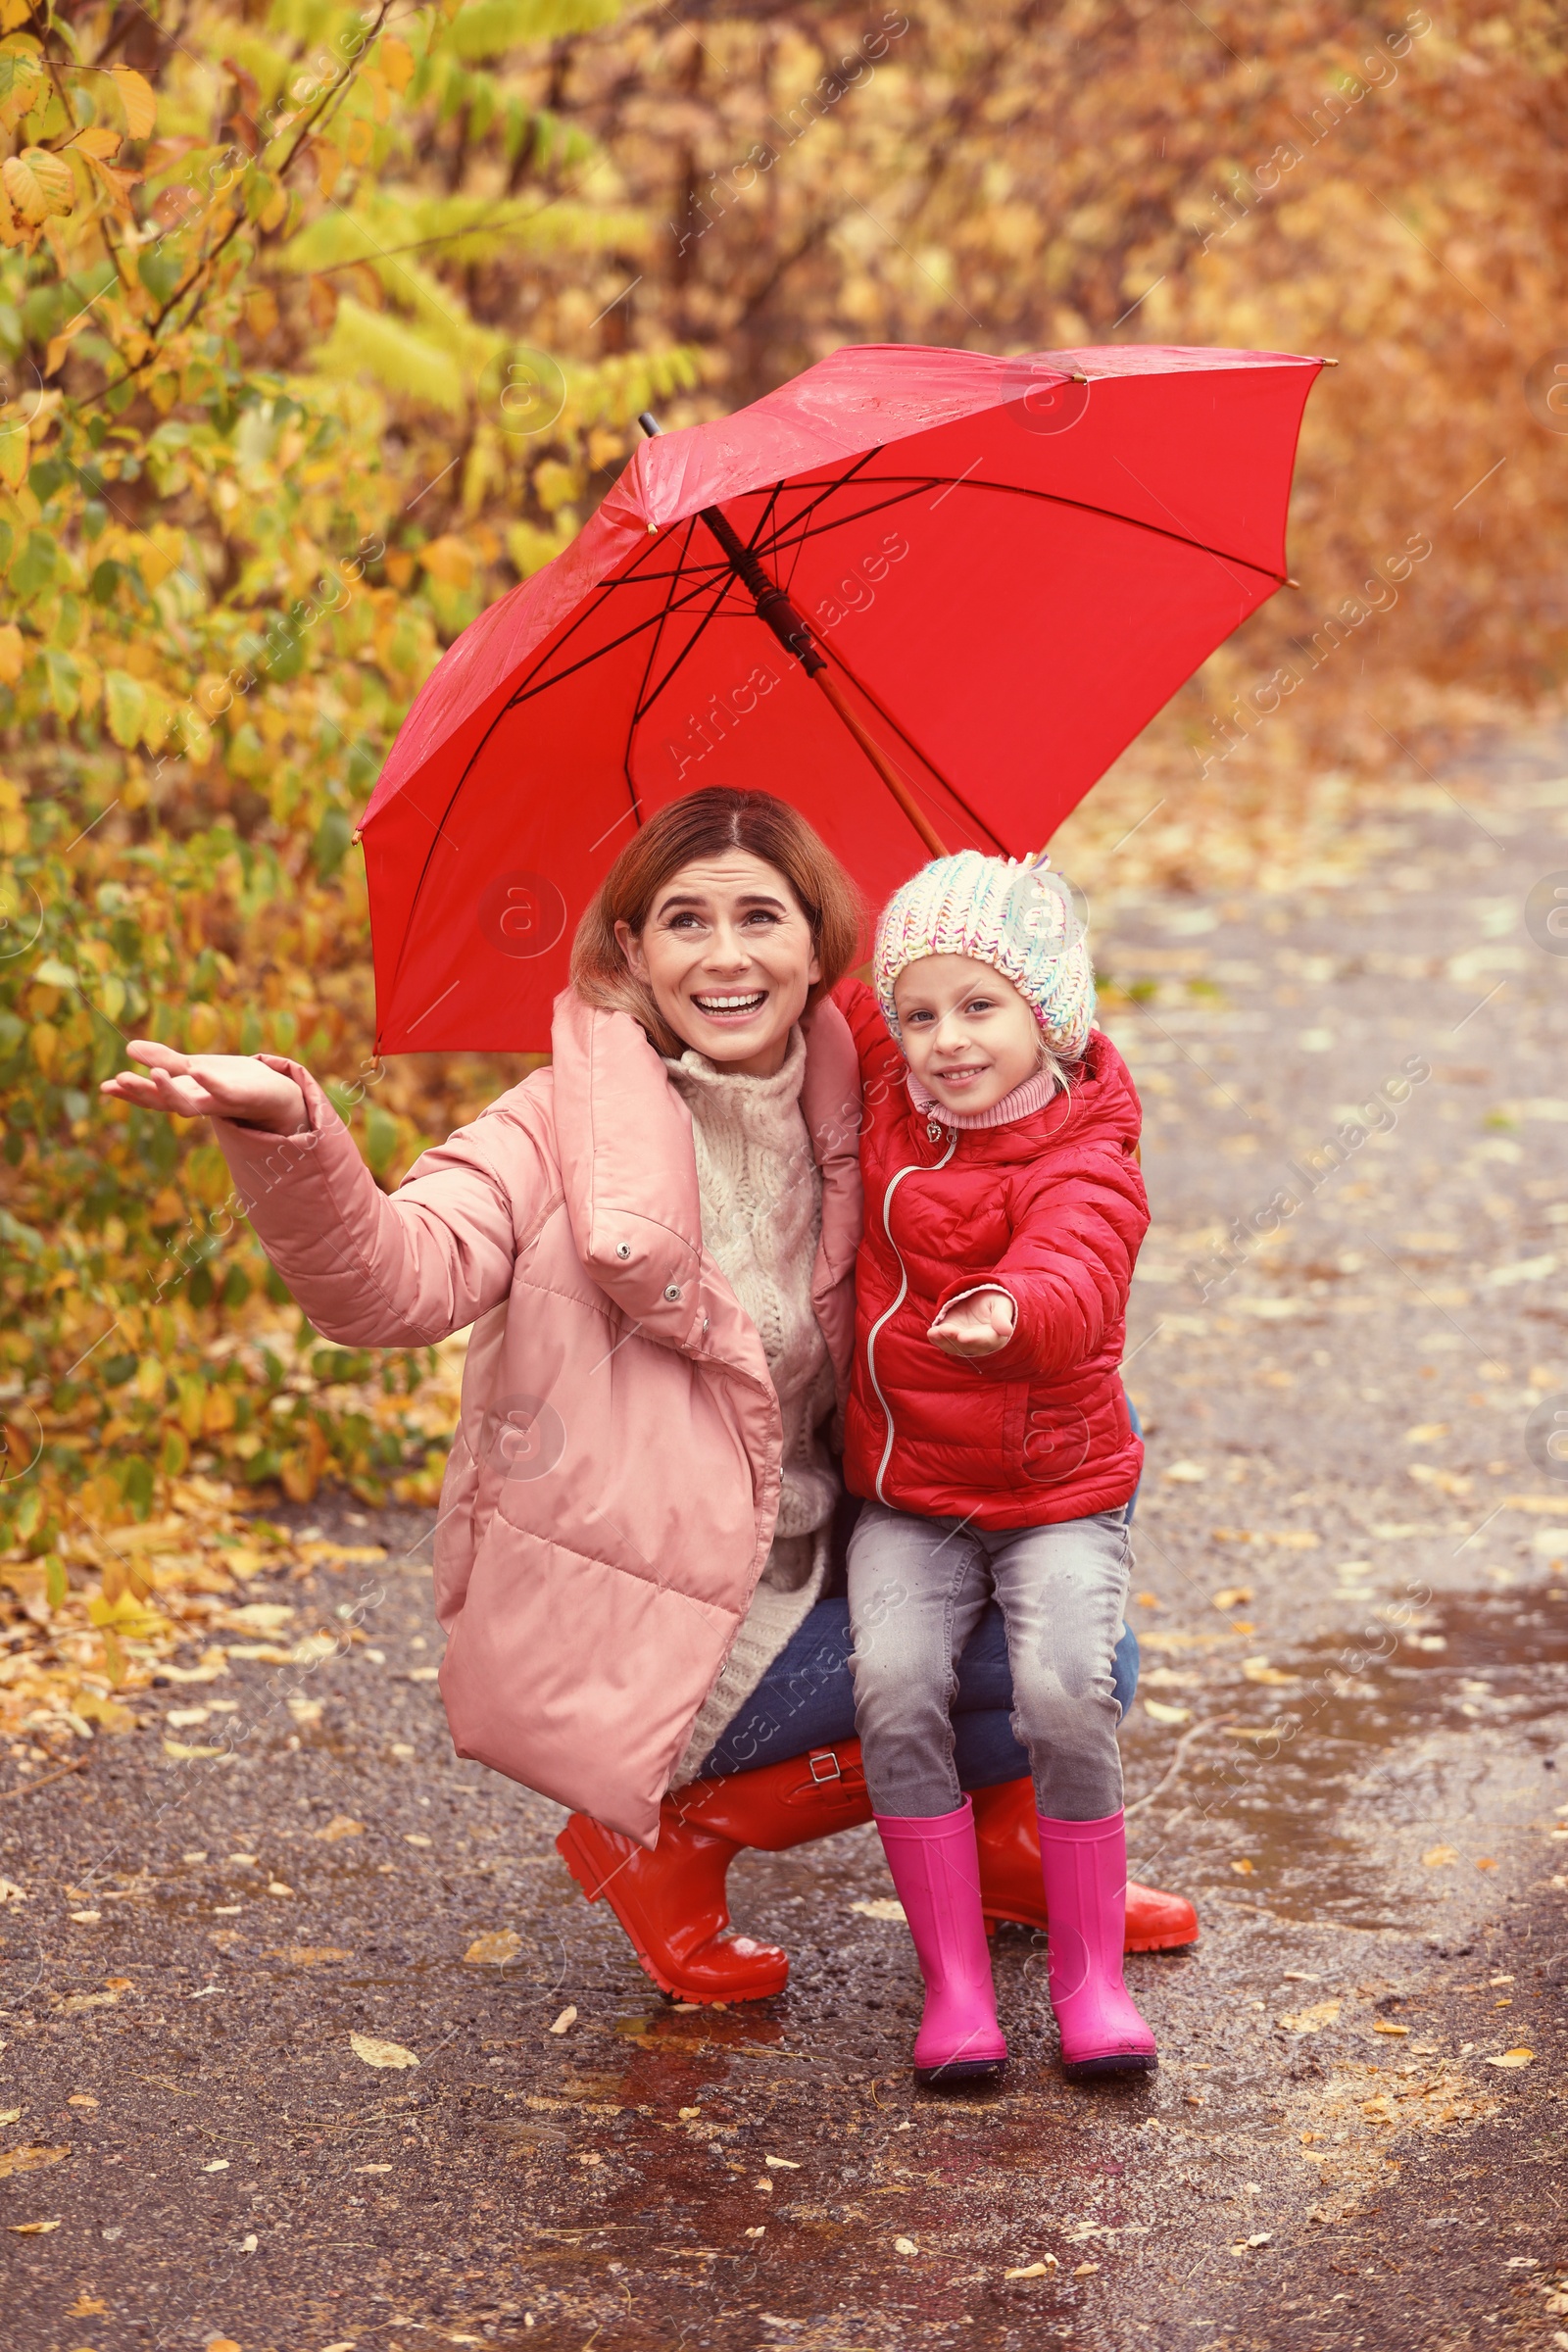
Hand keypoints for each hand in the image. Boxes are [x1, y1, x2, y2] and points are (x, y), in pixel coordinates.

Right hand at [99, 1041, 308, 1134]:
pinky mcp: (242, 1097)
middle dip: (141, 1093)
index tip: (105, 1086)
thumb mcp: (194, 1067)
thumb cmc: (233, 1081)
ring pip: (190, 1105)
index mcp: (185, 1096)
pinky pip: (225, 1093)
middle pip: (165, 1103)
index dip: (129, 1093)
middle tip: (118, 1081)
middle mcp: (199, 1104)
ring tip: (154, 1073)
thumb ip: (164, 1059)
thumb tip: (127, 1047)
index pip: (152, 1096)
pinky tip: (197, 1070)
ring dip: (170, 1091)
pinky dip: (210, 1083)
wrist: (277, 1094)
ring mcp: (219, 1104)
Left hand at [927, 1289, 1015, 1359]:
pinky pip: (943, 1342)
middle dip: (954, 1338)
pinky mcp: (952, 1337)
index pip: (984, 1340)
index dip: (973, 1339)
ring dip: (943, 1341)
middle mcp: (978, 1343)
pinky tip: (932, 1333)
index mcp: (995, 1336)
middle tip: (944, 1330)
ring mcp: (964, 1341)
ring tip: (933, 1332)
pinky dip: (937, 1339)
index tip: (962, 1337)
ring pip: (953, 1346)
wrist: (984, 1301)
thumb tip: (1006, 1331)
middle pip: (966, 1345)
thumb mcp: (1002, 1304)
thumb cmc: (997, 1302)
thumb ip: (1001, 1316)